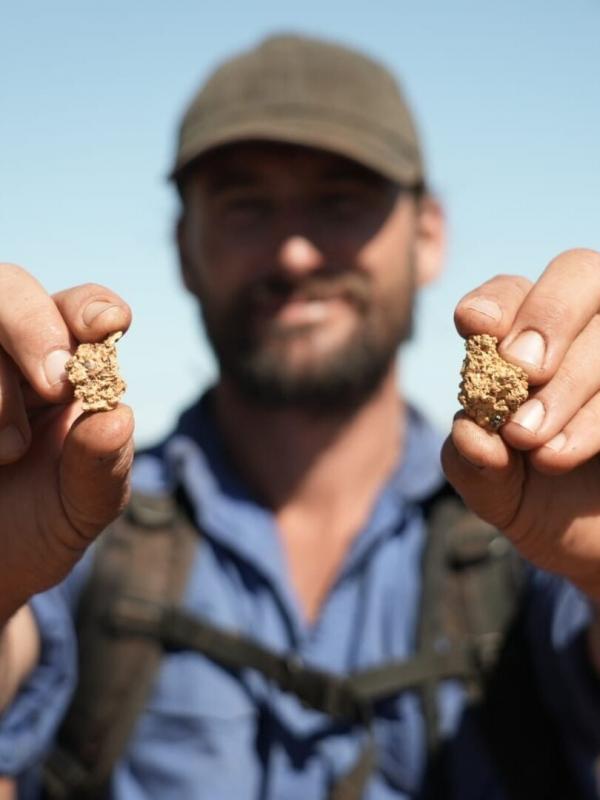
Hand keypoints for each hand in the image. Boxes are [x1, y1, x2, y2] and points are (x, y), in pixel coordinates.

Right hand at [0, 264, 133, 621]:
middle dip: (32, 325)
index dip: (91, 306)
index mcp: (67, 370)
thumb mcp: (83, 509)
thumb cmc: (38, 527)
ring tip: (7, 452)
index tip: (105, 326)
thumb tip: (119, 417)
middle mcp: (10, 357)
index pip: (82, 310)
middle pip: (9, 288)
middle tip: (53, 383)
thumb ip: (104, 467)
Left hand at [441, 248, 599, 599]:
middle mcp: (586, 333)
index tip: (474, 326)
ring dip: (574, 380)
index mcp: (528, 343)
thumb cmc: (543, 504)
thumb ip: (471, 465)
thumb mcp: (496, 494)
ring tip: (537, 446)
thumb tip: (470, 431)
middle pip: (581, 273)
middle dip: (549, 316)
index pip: (511, 293)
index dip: (496, 300)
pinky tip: (570, 451)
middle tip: (522, 371)